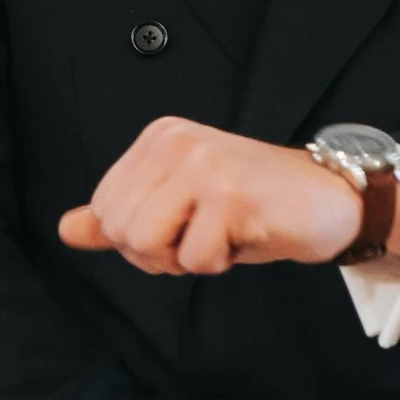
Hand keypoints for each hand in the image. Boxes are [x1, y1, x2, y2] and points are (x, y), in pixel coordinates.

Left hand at [59, 117, 366, 274]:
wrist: (332, 198)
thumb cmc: (256, 204)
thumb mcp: (181, 205)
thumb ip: (122, 215)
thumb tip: (67, 230)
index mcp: (159, 137)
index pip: (105, 208)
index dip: (138, 237)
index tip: (186, 223)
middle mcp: (177, 141)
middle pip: (120, 228)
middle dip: (159, 251)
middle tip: (206, 234)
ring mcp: (203, 165)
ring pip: (145, 243)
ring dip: (185, 258)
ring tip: (221, 235)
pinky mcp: (230, 195)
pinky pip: (192, 259)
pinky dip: (218, 262)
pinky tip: (247, 234)